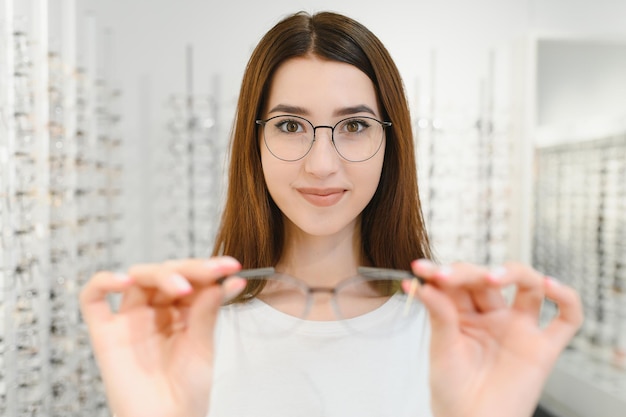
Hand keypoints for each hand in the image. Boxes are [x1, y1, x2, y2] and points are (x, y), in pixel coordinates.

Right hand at [79, 257, 244, 416]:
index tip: (232, 266)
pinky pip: (93, 299)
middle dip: (190, 269)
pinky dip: (104, 282)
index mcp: (182, 313)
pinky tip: (125, 281)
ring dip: (160, 274)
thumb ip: (206, 313)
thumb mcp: (202, 348)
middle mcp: (155, 312)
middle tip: (212, 272)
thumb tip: (222, 280)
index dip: (210, 269)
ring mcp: (129, 320)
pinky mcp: (105, 334)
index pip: (192, 279)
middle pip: (166, 273)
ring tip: (183, 286)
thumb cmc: (186, 394)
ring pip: (137, 278)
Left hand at [409, 260, 582, 416]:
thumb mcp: (441, 350)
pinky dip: (566, 298)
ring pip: (528, 286)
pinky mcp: (543, 349)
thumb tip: (423, 285)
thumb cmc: (452, 392)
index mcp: (465, 315)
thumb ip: (439, 316)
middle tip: (445, 276)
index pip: (458, 282)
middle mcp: (493, 317)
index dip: (441, 272)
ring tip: (492, 277)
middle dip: (468, 273)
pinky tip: (549, 285)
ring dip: (514, 273)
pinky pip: (567, 319)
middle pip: (488, 279)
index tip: (421, 270)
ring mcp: (519, 329)